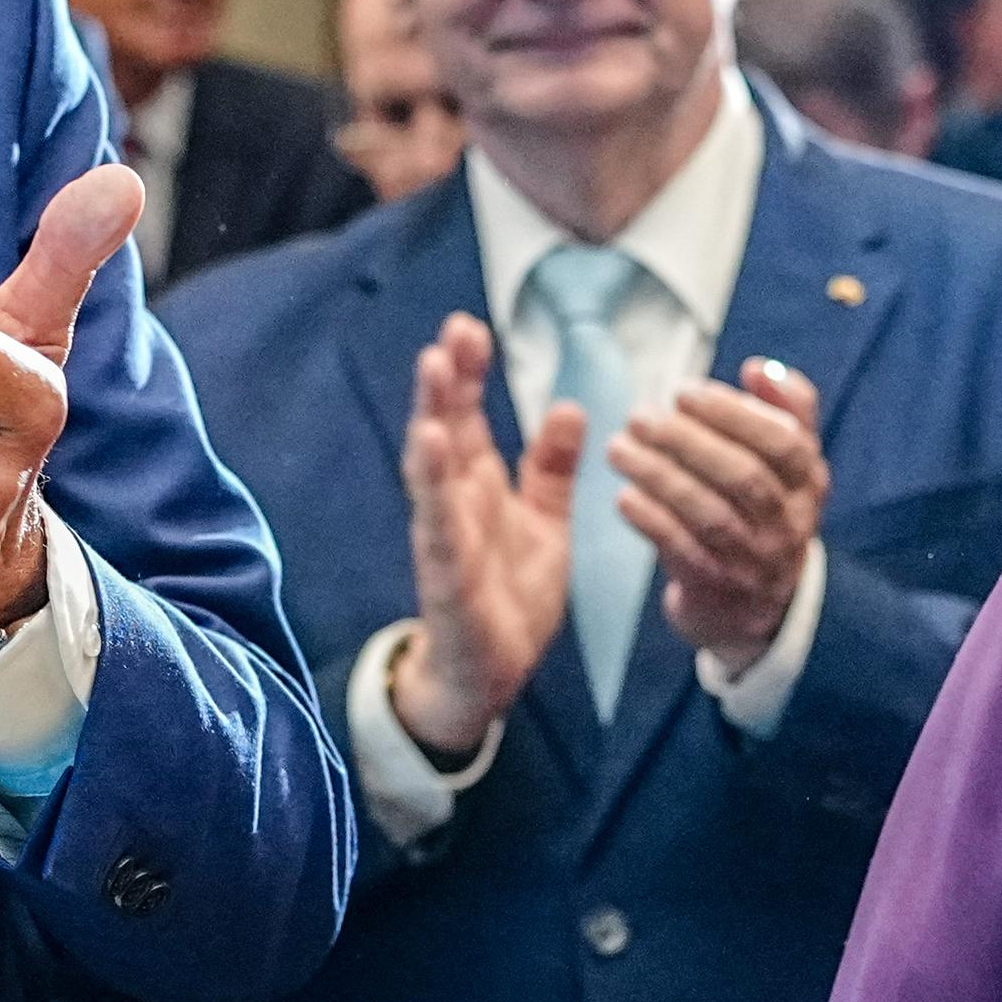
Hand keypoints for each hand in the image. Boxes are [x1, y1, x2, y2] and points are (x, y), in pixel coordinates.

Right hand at [387, 314, 581, 761]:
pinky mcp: (447, 574)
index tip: (471, 326)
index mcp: (477, 485)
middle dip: (446, 378)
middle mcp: (454, 501)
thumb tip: (569, 406)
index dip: (467, 372)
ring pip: (432, 466)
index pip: (468, 416)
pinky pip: (440, 523)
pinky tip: (431, 444)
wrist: (489, 674)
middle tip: (454, 329)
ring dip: (431, 415)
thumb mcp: (546, 523)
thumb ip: (551, 469)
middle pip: (445, 427)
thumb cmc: (509, 594)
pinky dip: (433, 483)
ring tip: (434, 365)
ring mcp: (444, 535)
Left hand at [608, 358, 828, 677]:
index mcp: (808, 484)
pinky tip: (623, 496)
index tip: (683, 391)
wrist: (754, 605)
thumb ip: (785, 409)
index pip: (784, 443)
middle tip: (638, 415)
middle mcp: (789, 524)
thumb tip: (758, 368)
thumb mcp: (789, 464)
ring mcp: (754, 560)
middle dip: (687, 440)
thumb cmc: (763, 510)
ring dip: (659, 475)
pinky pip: (683, 551)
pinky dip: (652, 520)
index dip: (734, 413)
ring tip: (618, 447)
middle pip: (743, 477)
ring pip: (709, 513)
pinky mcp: (717, 588)